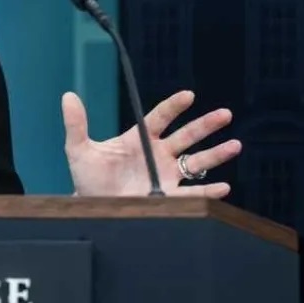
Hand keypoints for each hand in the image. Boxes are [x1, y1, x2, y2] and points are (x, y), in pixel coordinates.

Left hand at [62, 89, 240, 197]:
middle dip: (206, 125)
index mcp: (139, 139)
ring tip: (235, 145)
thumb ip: (76, 124)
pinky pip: (193, 193)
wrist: (91, 206)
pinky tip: (224, 187)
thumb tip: (68, 96)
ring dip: (216, 154)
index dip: (174, 106)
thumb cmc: (87, 177)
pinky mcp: (167, 196)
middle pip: (186, 135)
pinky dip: (208, 191)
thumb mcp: (78, 149)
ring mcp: (166, 175)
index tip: (188, 95)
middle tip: (225, 114)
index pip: (159, 117)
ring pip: (196, 161)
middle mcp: (158, 154)